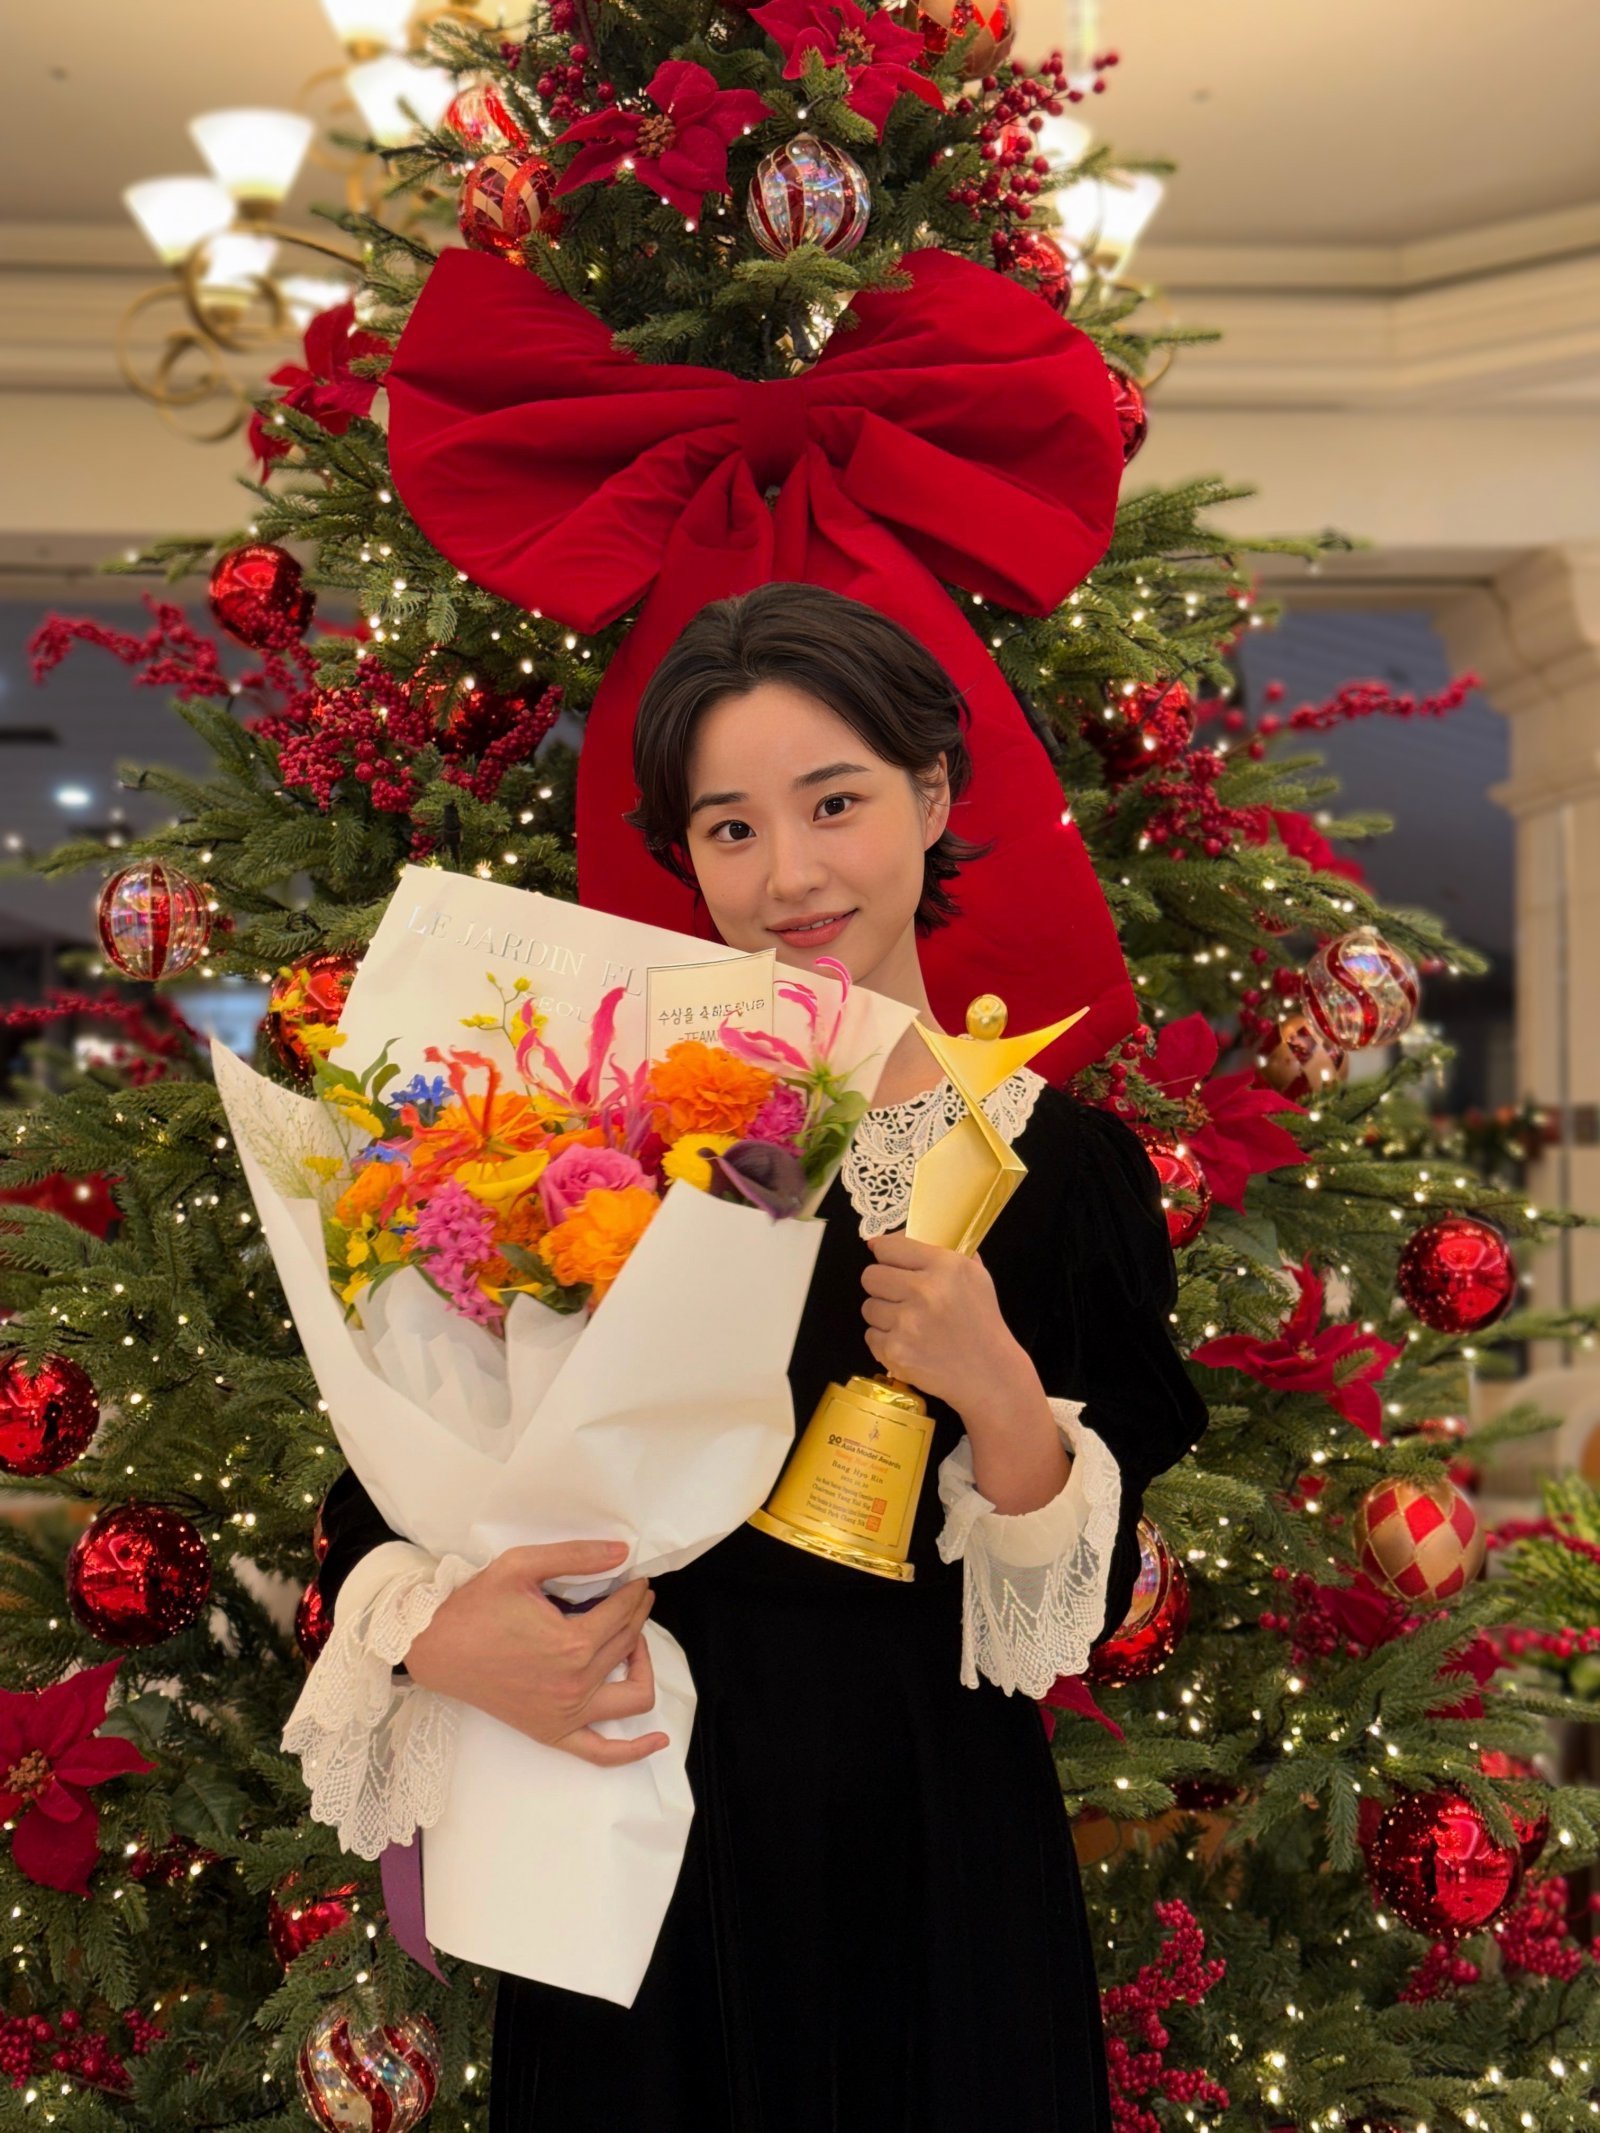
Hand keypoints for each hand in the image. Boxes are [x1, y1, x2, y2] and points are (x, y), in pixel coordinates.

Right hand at [401, 1540, 666, 1767]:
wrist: (437, 1649)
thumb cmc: (475, 1606)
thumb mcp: (522, 1565)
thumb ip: (576, 1556)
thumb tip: (623, 1552)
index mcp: (572, 1643)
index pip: (623, 1613)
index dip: (635, 1592)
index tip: (637, 1580)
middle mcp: (575, 1684)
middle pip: (628, 1645)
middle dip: (638, 1615)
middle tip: (634, 1598)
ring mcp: (565, 1714)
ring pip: (633, 1695)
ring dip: (643, 1666)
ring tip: (635, 1642)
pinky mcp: (552, 1732)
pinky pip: (603, 1753)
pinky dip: (633, 1751)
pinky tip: (657, 1741)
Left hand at [860, 1229, 1026, 1415]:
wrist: (989, 1373)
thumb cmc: (981, 1322)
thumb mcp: (975, 1276)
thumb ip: (942, 1252)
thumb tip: (896, 1237)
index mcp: (944, 1266)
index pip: (887, 1247)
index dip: (886, 1255)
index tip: (891, 1262)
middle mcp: (924, 1291)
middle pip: (870, 1276)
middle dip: (883, 1285)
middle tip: (901, 1296)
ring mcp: (907, 1324)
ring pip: (868, 1307)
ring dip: (884, 1315)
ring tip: (909, 1323)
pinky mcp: (895, 1352)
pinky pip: (871, 1336)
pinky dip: (886, 1340)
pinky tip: (909, 1343)